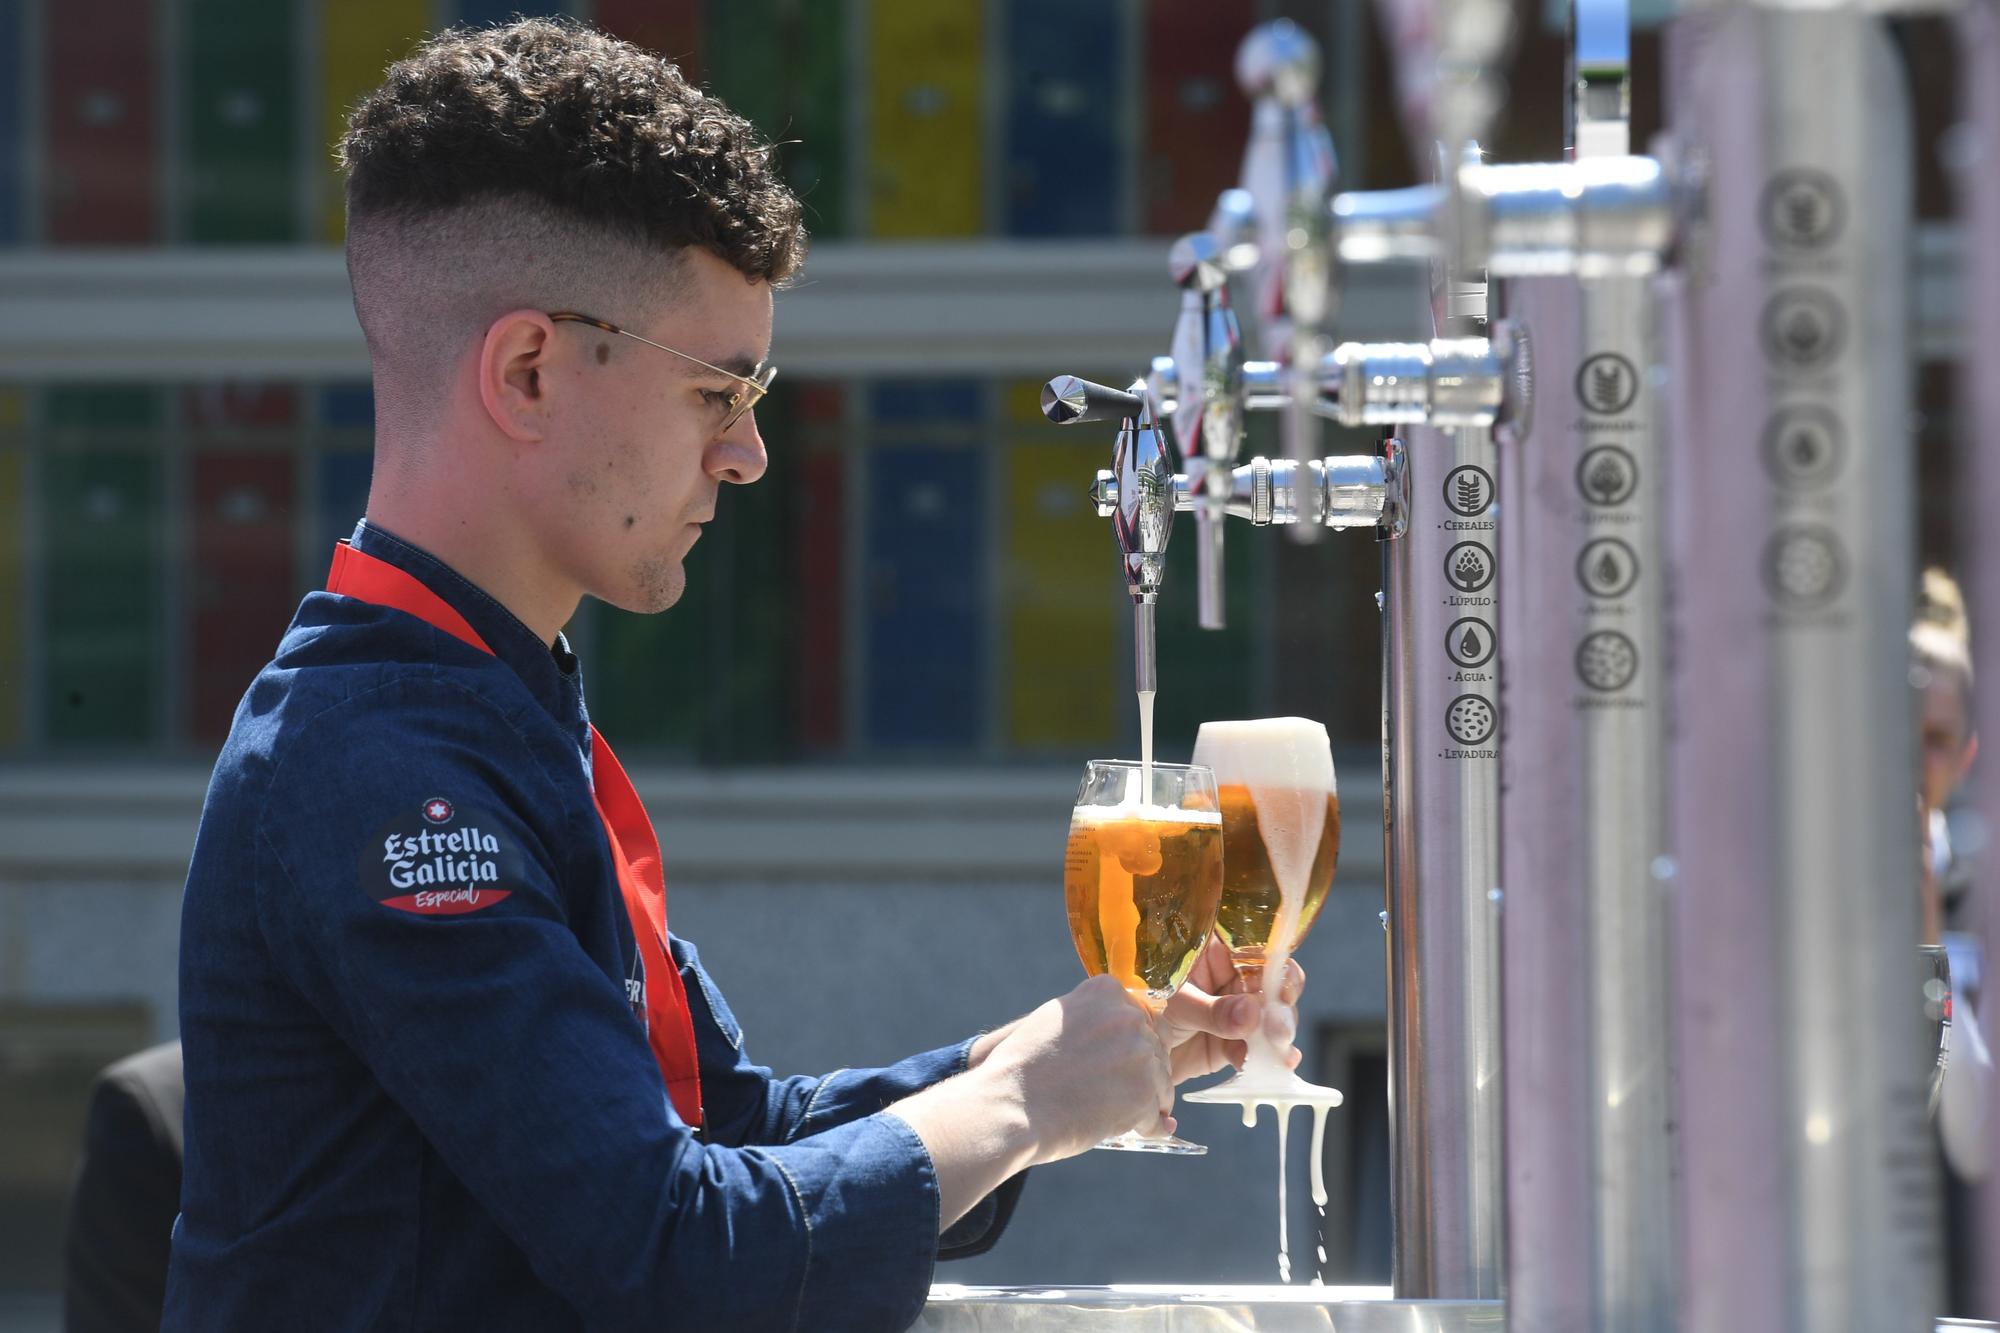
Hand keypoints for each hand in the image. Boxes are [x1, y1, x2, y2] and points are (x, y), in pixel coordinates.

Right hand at [982, 973, 1173, 1161]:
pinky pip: (1157, 1116)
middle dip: (1142, 1072)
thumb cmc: (1024, 1069)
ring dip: (1146, 1101)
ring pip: (1161, 1082)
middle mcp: (1128, 1016)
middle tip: (1113, 1093)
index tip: (1108, 1063)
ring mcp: (1139, 1054)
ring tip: (1115, 1115)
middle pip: (1157, 1047)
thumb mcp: (1055, 1019)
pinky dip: (1146, 1127)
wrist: (1009, 1106)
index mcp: (1106, 991)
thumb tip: (1128, 1030)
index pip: (1141, 1016)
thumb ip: (1093, 1015)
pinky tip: (1130, 1130)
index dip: (1129, 1045)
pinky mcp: (1144, 1093)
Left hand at [1157, 934, 1305, 1083]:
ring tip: (1279, 1049)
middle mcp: (1232, 978)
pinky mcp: (1232, 1043)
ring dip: (1279, 1034)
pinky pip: (1257, 1048)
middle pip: (1272, 985)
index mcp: (1217, 952)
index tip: (1283, 988)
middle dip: (1281, 1007)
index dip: (1277, 967)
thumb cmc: (1142, 1006)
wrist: (1128, 1050)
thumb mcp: (1176, 1002)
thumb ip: (1213, 1010)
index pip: (1257, 950)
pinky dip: (1268, 1057)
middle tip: (1279, 1028)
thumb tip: (1251, 1013)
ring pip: (1271, 1018)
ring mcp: (1236, 1011)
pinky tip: (1279, 1064)